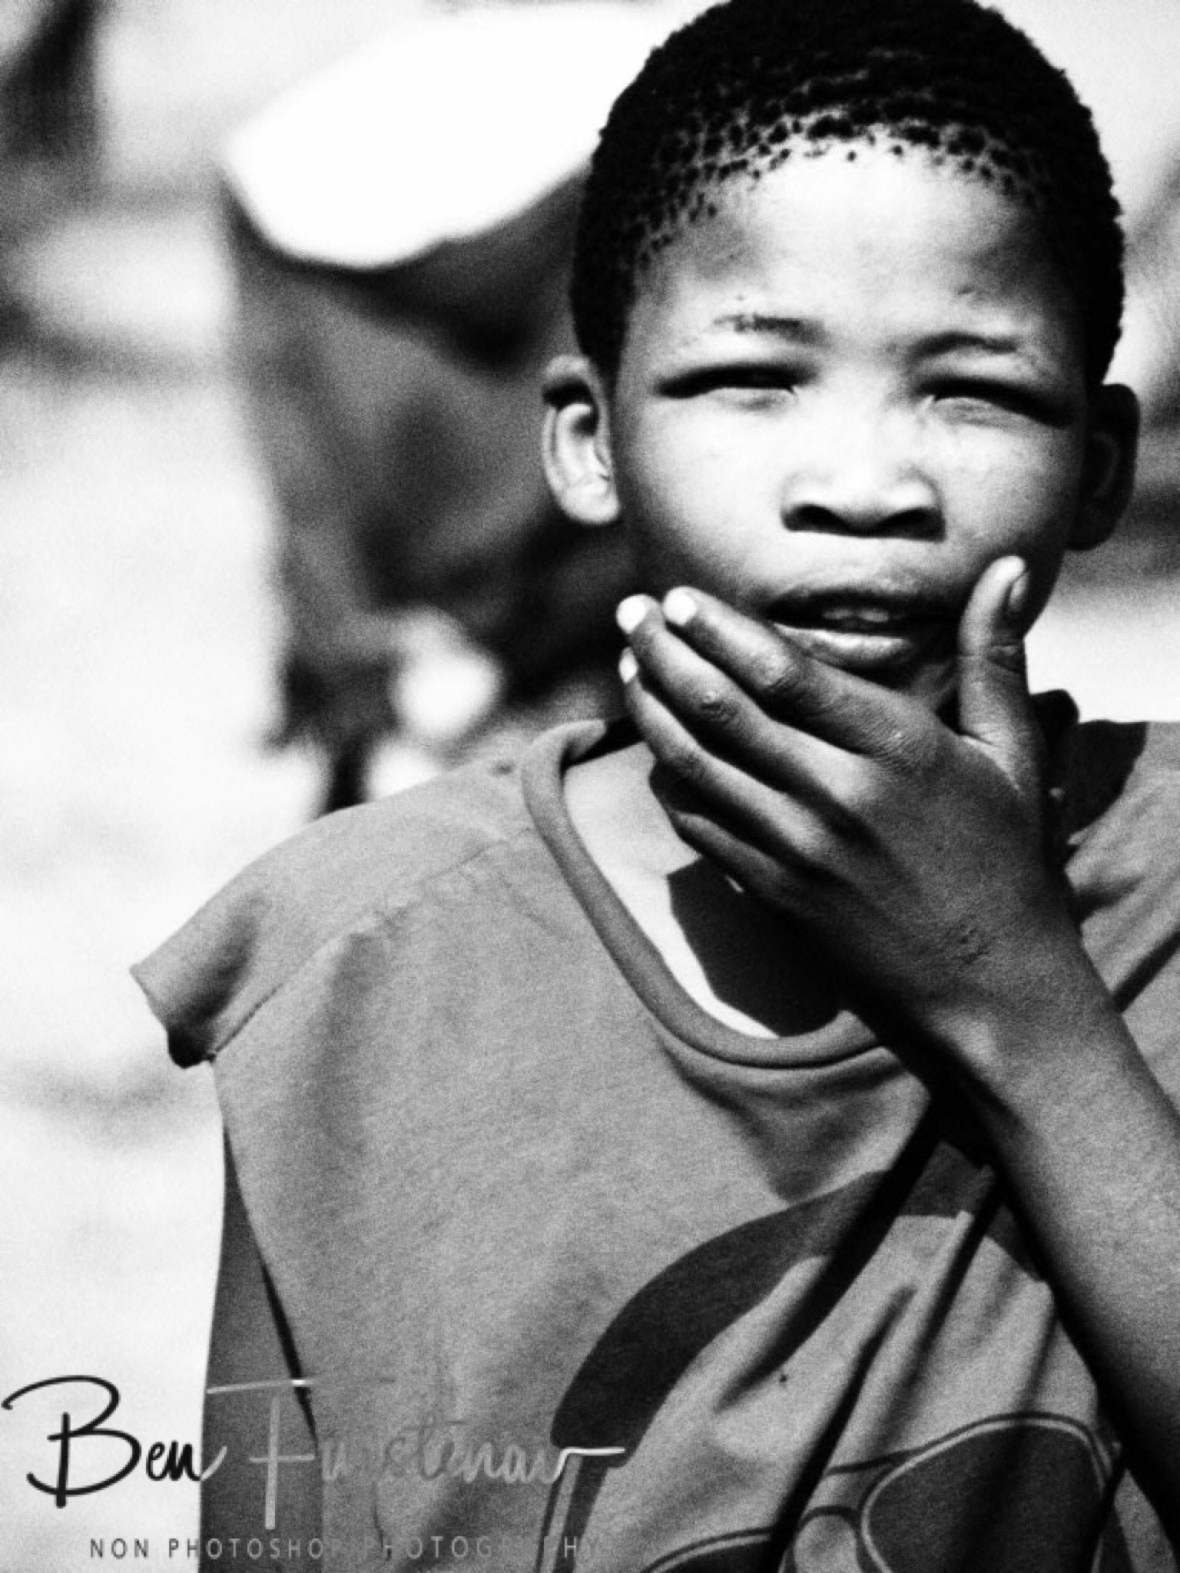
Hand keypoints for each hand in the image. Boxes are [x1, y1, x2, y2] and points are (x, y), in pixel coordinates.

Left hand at [617, 558, 1080, 1051]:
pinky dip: (668, 783)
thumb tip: (1006, 565)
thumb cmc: (1006, 862)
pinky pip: (699, 827)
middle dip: (663, 654)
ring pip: (695, 765)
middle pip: (721, 709)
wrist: (990, 988)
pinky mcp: (774, 893)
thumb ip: (993, 657)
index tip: (677, 598)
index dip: (720, 630)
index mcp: (896, 748)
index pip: (783, 673)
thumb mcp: (1013, 755)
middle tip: (628, 615)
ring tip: (626, 667)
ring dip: (650, 710)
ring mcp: (797, 849)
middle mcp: (836, 794)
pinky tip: (654, 750)